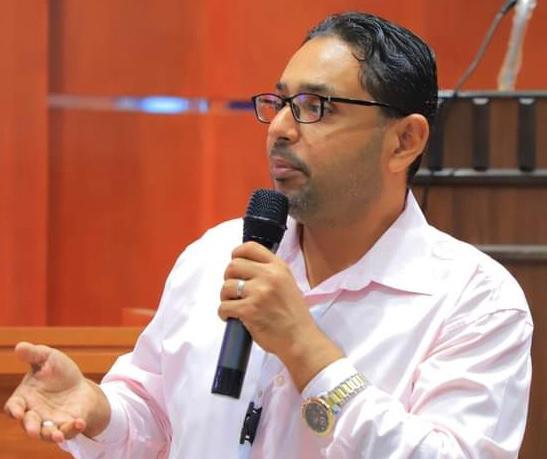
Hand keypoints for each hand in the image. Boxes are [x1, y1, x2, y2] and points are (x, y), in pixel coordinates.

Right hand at [3, 342, 110, 442]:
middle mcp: (34, 413)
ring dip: (51, 435)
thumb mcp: (48, 358)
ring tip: (58, 435)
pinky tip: (79, 422)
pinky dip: (72, 428)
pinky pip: (68, 431)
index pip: (13, 407)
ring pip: (46, 433)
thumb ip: (33, 354)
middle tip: (33, 430)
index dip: (14, 410)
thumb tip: (19, 346)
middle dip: (31, 427)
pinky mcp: (67, 425)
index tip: (17, 411)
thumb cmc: (58, 372)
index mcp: (24, 398)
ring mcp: (50, 421)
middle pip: (29, 424)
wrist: (79, 385)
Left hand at [218, 242, 342, 390]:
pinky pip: (224, 306)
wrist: (300, 339)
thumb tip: (245, 267)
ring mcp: (258, 292)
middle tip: (234, 290)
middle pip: (233, 266)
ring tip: (234, 305)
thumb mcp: (287, 283)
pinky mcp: (249, 310)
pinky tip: (231, 317)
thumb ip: (269, 272)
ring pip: (226, 286)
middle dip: (229, 278)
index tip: (235, 261)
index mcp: (278, 267)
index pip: (250, 247)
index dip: (237, 254)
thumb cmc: (294, 315)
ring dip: (225, 297)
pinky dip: (224, 313)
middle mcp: (268, 276)